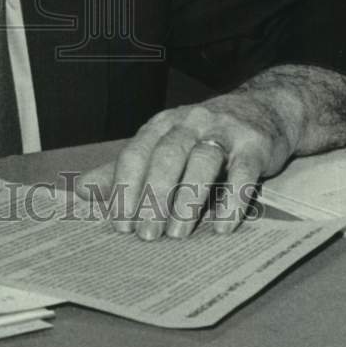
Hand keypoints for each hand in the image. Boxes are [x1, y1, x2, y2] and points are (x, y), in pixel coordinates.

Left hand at [76, 87, 303, 239]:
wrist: (264, 110)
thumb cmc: (204, 135)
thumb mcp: (163, 144)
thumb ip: (127, 168)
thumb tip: (81, 189)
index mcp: (162, 124)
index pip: (136, 152)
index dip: (125, 187)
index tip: (120, 224)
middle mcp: (190, 122)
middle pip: (166, 156)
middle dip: (153, 196)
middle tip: (146, 235)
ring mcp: (224, 131)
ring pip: (202, 162)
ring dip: (187, 201)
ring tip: (178, 236)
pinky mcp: (255, 145)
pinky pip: (243, 173)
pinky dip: (232, 201)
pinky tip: (222, 227)